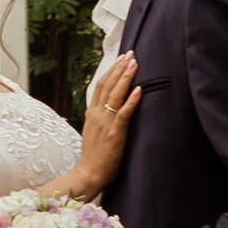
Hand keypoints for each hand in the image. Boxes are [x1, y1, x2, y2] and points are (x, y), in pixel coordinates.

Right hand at [64, 54, 140, 198]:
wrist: (89, 173)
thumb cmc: (95, 156)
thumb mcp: (94, 131)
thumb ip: (100, 117)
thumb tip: (110, 106)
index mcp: (91, 113)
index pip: (99, 85)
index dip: (110, 70)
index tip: (120, 59)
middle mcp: (96, 114)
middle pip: (106, 85)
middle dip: (119, 68)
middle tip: (129, 54)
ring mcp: (104, 123)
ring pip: (114, 94)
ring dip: (125, 77)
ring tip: (134, 64)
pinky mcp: (114, 133)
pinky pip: (123, 113)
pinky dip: (131, 100)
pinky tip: (138, 90)